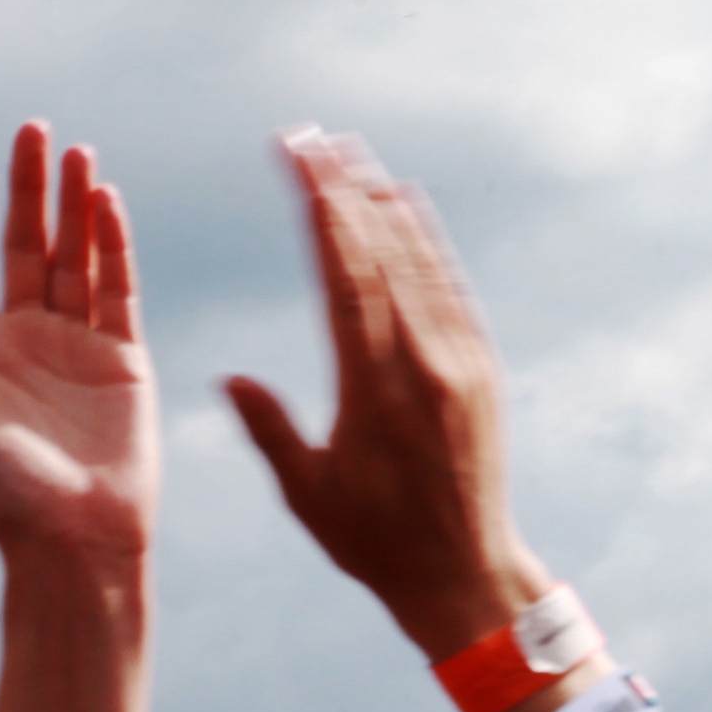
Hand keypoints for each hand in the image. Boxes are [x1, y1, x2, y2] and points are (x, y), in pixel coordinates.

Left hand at [0, 125, 158, 569]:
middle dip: (32, 190)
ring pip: (78, 259)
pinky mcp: (127, 361)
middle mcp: (28, 340)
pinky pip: (120, 289)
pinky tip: (107, 202)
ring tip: (78, 153)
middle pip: (29, 247)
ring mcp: (80, 347)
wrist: (73, 538)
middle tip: (35, 130)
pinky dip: (115, 245)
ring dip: (77, 206)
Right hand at [225, 131, 550, 661]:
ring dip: (386, 206)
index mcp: (375, 389)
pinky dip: (428, 246)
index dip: (321, 210)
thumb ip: (269, 430)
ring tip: (354, 155)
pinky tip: (408, 211)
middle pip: (382, 255)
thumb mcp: (308, 493)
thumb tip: (229, 376)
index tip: (296, 160)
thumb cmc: (374, 543)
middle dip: (345, 191)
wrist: (467, 574)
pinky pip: (452, 291)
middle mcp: (426, 364)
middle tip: (312, 137)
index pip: (345, 276)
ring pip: (422, 265)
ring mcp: (462, 364)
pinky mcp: (483, 372)